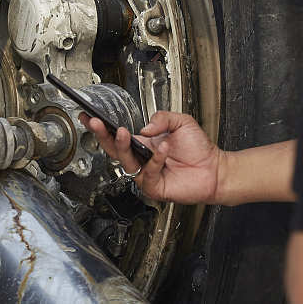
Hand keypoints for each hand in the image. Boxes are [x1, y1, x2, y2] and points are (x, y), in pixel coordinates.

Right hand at [81, 111, 224, 204]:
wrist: (214, 168)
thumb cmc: (198, 148)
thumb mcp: (181, 121)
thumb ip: (162, 117)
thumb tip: (145, 127)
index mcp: (144, 143)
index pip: (118, 135)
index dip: (103, 128)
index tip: (88, 116)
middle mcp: (142, 159)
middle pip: (114, 149)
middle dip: (102, 135)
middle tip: (96, 123)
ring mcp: (146, 174)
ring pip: (127, 161)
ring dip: (124, 145)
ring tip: (124, 132)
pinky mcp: (154, 186)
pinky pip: (148, 172)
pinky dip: (156, 159)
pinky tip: (164, 148)